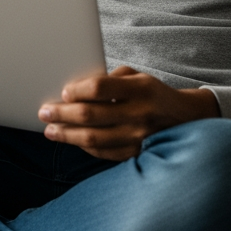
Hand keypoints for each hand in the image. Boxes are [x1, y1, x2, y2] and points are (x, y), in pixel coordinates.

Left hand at [38, 66, 218, 160]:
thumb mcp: (136, 77)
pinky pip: (103, 152)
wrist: (186, 118)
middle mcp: (139, 114)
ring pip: (94, 138)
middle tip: (44, 112)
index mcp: (139, 89)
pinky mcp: (135, 154)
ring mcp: (137, 137)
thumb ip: (109, 79)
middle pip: (91, 115)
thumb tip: (75, 89)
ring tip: (50, 130)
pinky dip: (83, 146)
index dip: (77, 90)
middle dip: (62, 113)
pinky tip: (71, 140)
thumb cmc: (152, 93)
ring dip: (67, 134)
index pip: (100, 88)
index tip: (62, 92)